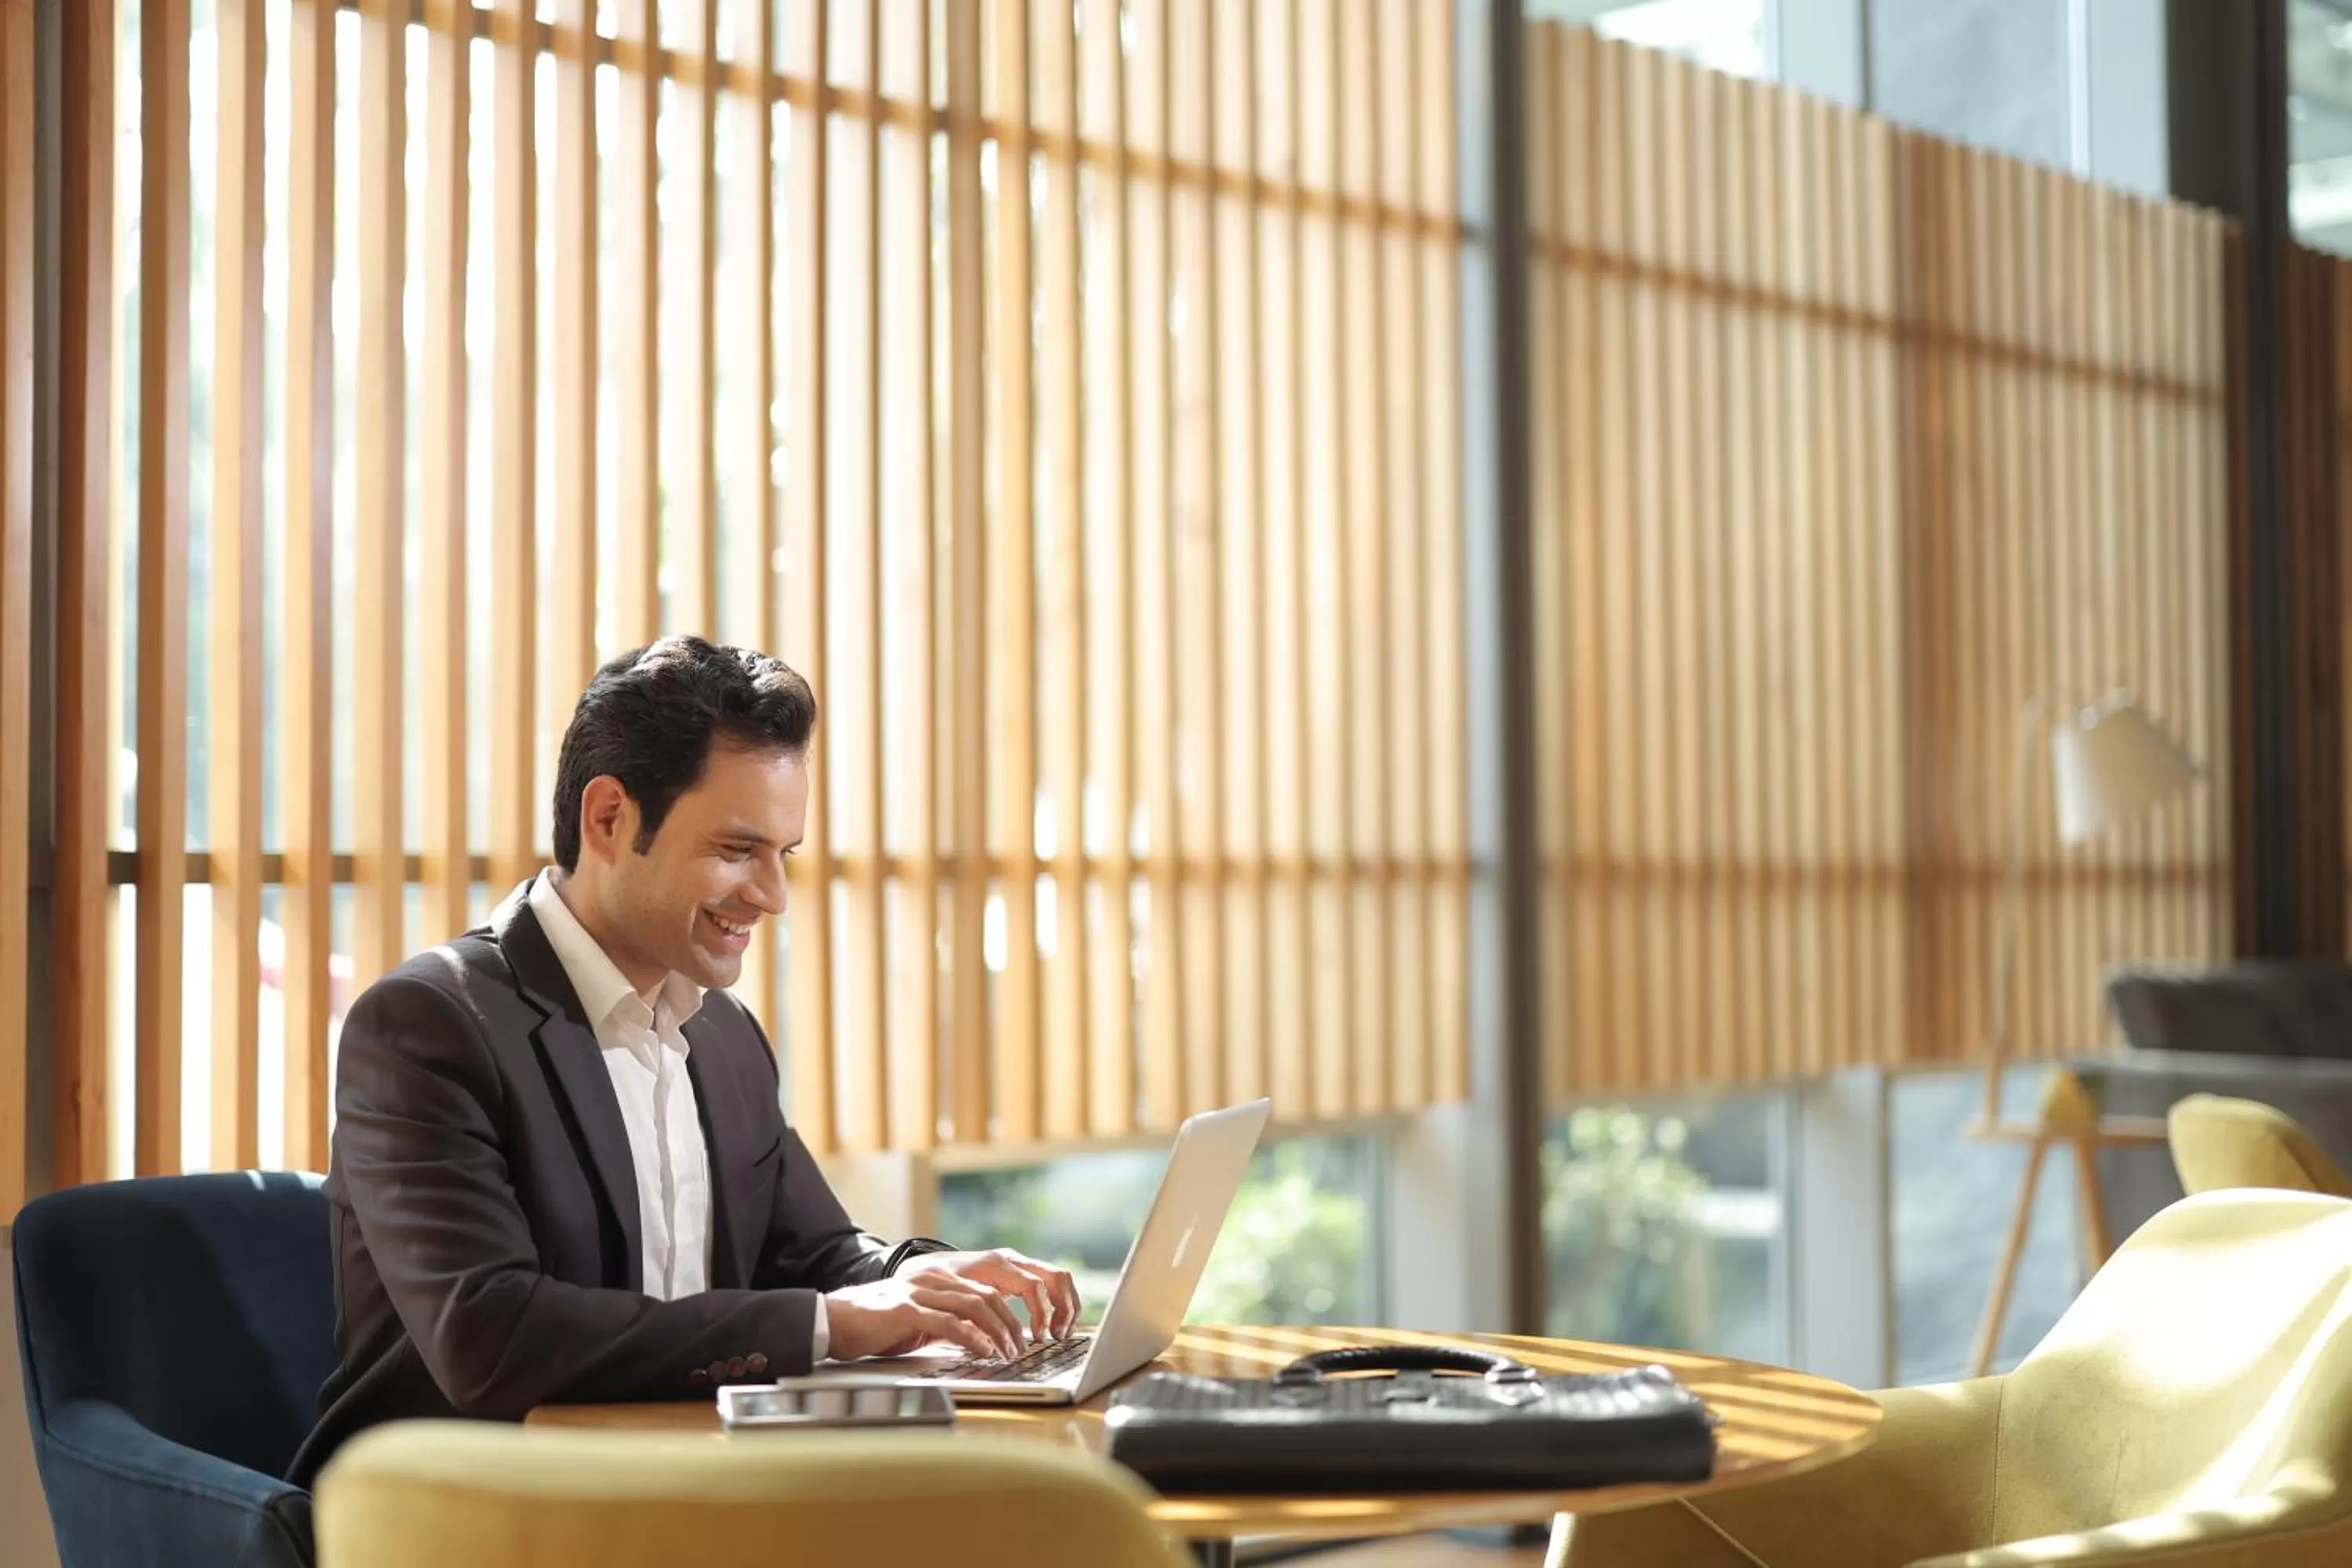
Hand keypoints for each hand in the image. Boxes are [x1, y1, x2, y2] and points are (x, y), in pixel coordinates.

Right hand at [823, 1272, 1029, 1362]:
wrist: (833, 1320)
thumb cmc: (873, 1325)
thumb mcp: (917, 1320)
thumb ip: (945, 1322)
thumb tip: (977, 1340)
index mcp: (937, 1279)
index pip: (985, 1293)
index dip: (1007, 1316)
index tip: (1019, 1338)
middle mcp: (931, 1279)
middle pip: (987, 1297)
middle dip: (1009, 1325)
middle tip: (1019, 1349)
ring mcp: (919, 1292)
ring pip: (974, 1306)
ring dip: (997, 1332)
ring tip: (1006, 1353)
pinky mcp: (906, 1310)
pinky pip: (949, 1322)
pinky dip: (971, 1337)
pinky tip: (982, 1350)